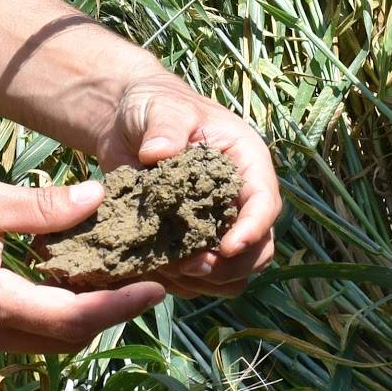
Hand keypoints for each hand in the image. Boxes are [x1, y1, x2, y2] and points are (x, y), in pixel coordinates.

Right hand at [0, 171, 167, 354]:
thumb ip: (45, 208)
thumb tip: (99, 199)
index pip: (73, 319)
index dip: (120, 306)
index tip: (158, 288)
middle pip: (61, 341)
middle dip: (104, 316)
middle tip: (138, 283)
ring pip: (38, 342)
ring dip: (73, 318)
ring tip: (106, 280)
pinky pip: (13, 333)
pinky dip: (43, 314)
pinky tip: (56, 281)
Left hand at [92, 73, 281, 296]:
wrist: (126, 122)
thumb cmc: (155, 106)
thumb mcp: (162, 108)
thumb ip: (165, 128)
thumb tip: (157, 153)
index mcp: (247, 164)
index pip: (265, 203)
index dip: (252, 229)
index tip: (227, 247)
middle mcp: (240, 199)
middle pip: (260, 250)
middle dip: (230, 266)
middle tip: (191, 266)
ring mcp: (217, 225)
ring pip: (235, 273)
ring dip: (208, 282)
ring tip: (170, 271)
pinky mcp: (191, 242)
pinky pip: (200, 280)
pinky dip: (183, 285)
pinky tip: (155, 273)